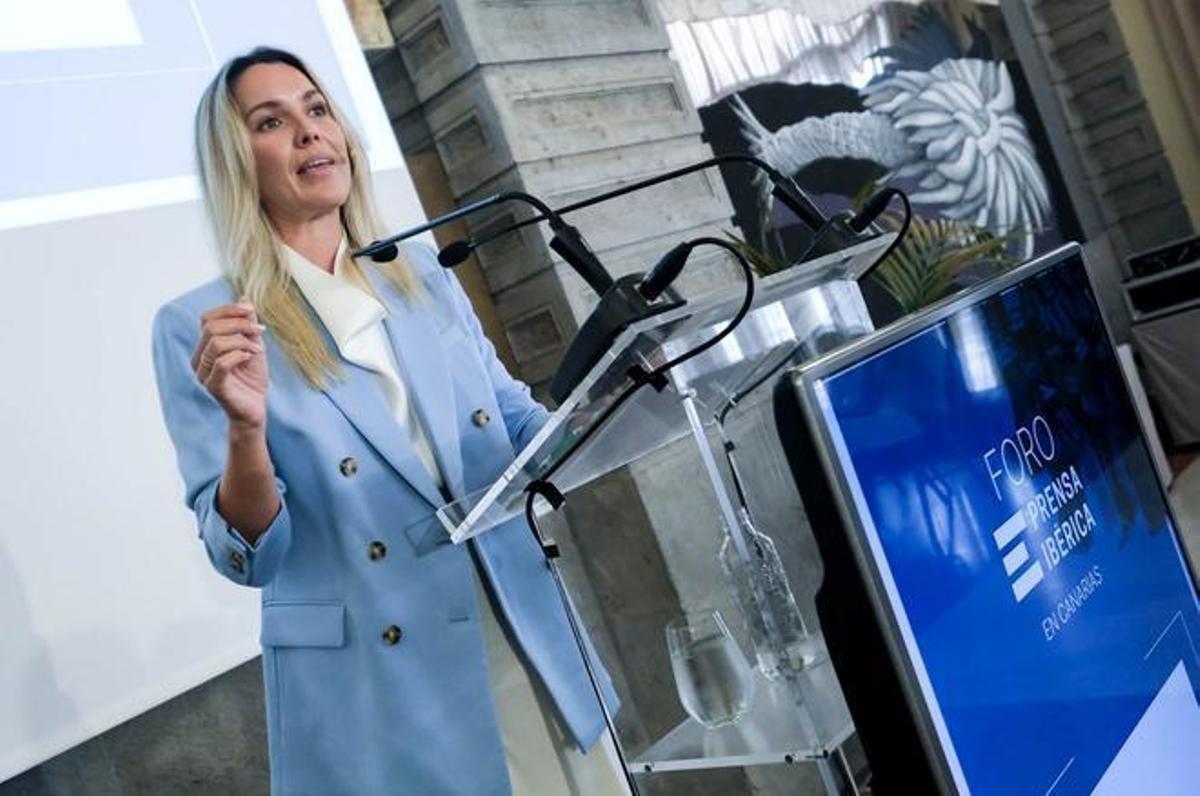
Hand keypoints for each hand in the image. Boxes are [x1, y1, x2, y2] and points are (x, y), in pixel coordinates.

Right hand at [192, 298, 268, 430]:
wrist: (256, 408)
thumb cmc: (252, 378)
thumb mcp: (253, 345)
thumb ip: (247, 324)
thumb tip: (244, 298)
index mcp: (205, 347)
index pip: (207, 319)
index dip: (229, 311)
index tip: (251, 312)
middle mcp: (199, 359)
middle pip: (210, 327)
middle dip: (239, 324)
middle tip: (259, 331)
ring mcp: (203, 373)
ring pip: (216, 343)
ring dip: (243, 341)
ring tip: (257, 349)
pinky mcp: (213, 386)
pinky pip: (222, 363)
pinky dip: (240, 354)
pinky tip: (251, 357)